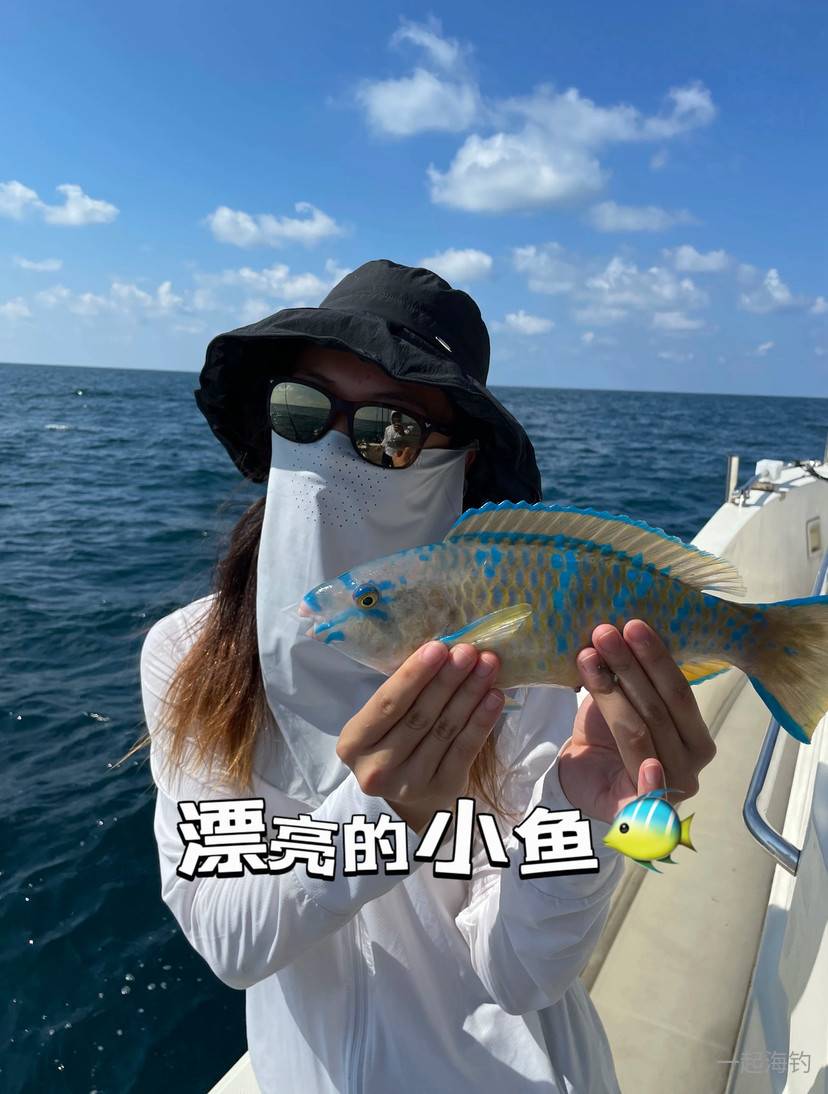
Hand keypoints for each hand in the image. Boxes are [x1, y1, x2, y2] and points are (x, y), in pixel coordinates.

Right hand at [336, 641, 504, 833]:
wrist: (407, 795)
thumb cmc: (394, 740)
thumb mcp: (382, 721)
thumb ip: (402, 694)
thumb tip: (441, 649)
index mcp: (354, 742)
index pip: (387, 703)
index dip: (414, 675)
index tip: (437, 648)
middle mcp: (378, 767)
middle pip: (419, 716)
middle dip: (447, 679)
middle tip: (468, 651)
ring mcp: (410, 783)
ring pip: (445, 730)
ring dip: (470, 693)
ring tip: (487, 665)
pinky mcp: (442, 789)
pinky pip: (465, 750)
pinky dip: (482, 721)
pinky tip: (494, 697)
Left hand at [558, 620, 716, 824]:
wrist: (579, 777)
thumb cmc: (607, 735)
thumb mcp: (625, 700)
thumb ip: (638, 677)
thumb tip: (628, 627)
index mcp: (696, 738)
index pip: (679, 693)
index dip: (656, 658)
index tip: (632, 624)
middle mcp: (691, 766)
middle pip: (659, 710)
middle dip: (629, 667)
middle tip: (604, 632)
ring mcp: (671, 791)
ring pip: (639, 734)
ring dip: (612, 691)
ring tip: (588, 655)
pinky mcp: (647, 815)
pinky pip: (649, 796)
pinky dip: (652, 782)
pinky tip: (651, 767)